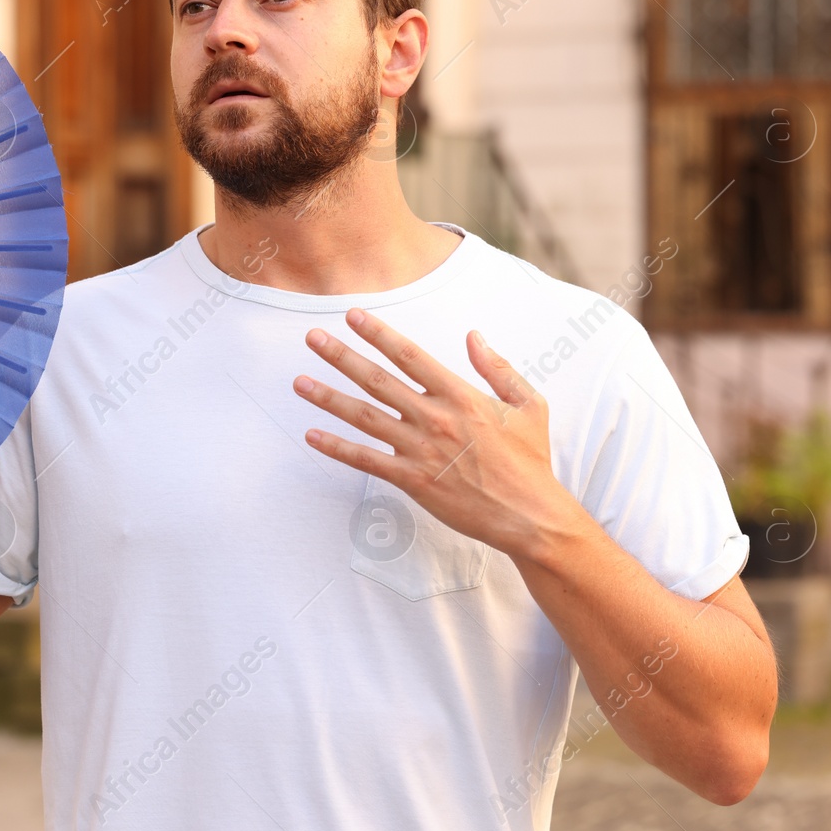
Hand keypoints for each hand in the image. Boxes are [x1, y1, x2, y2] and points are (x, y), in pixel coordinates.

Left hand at [293, 307, 581, 557]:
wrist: (529, 514)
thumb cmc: (530, 459)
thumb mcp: (528, 404)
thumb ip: (498, 368)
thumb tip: (474, 336)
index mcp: (461, 396)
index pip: (409, 356)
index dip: (378, 334)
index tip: (352, 316)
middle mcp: (435, 418)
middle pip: (378, 380)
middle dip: (341, 356)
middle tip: (312, 338)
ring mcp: (421, 450)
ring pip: (365, 418)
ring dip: (329, 398)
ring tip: (299, 383)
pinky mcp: (413, 481)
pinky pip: (367, 461)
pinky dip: (337, 448)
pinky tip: (312, 436)